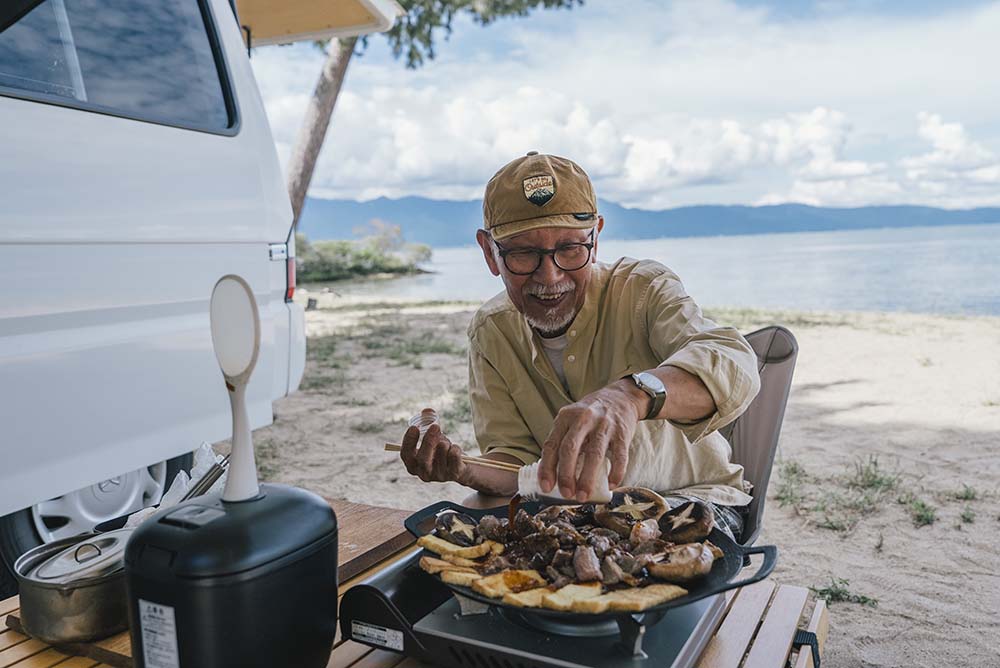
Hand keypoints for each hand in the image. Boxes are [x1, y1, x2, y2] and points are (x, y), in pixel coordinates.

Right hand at [400, 422, 467, 483]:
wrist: (462, 468)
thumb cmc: (442, 451)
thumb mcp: (433, 437)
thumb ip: (427, 423)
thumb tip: (427, 411)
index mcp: (414, 464)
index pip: (406, 455)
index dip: (409, 441)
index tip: (414, 427)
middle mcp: (424, 473)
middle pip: (423, 459)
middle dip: (429, 441)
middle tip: (435, 426)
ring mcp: (439, 475)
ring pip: (441, 455)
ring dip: (445, 442)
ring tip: (447, 442)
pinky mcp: (453, 475)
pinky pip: (454, 457)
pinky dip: (455, 448)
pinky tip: (455, 449)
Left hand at [538, 380, 645, 500]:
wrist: (621, 397)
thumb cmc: (591, 415)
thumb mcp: (572, 420)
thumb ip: (563, 441)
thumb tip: (552, 475)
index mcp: (565, 417)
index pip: (552, 444)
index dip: (547, 467)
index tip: (545, 486)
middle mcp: (583, 418)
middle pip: (570, 449)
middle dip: (566, 475)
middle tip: (566, 494)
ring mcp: (604, 425)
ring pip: (594, 454)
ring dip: (587, 478)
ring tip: (583, 496)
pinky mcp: (622, 432)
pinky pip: (620, 456)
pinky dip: (616, 473)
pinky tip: (612, 485)